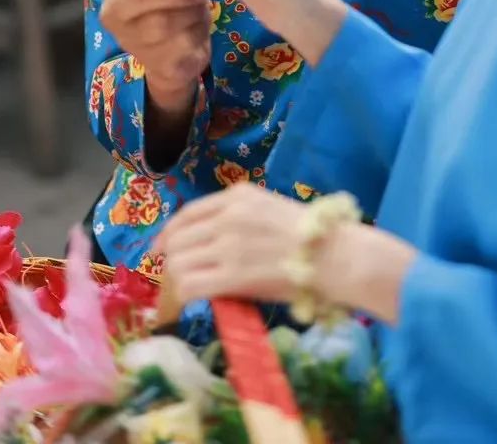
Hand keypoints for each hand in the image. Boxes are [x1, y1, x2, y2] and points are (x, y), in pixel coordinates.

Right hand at [100, 0, 211, 110]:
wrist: (177, 51)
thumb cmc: (173, 1)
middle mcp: (113, 10)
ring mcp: (129, 39)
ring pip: (162, 22)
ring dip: (190, 12)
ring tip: (200, 6)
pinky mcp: (152, 62)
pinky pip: (179, 43)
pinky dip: (198, 32)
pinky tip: (198, 27)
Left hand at [161, 183, 415, 324]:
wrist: (334, 255)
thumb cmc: (310, 234)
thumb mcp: (268, 208)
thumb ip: (236, 217)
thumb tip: (205, 242)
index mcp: (238, 195)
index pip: (187, 213)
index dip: (168, 234)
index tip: (161, 249)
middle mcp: (229, 215)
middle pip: (177, 239)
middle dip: (169, 259)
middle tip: (173, 277)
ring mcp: (229, 245)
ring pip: (179, 263)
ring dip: (177, 280)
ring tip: (186, 291)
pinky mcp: (233, 275)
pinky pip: (190, 285)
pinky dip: (184, 295)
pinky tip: (192, 301)